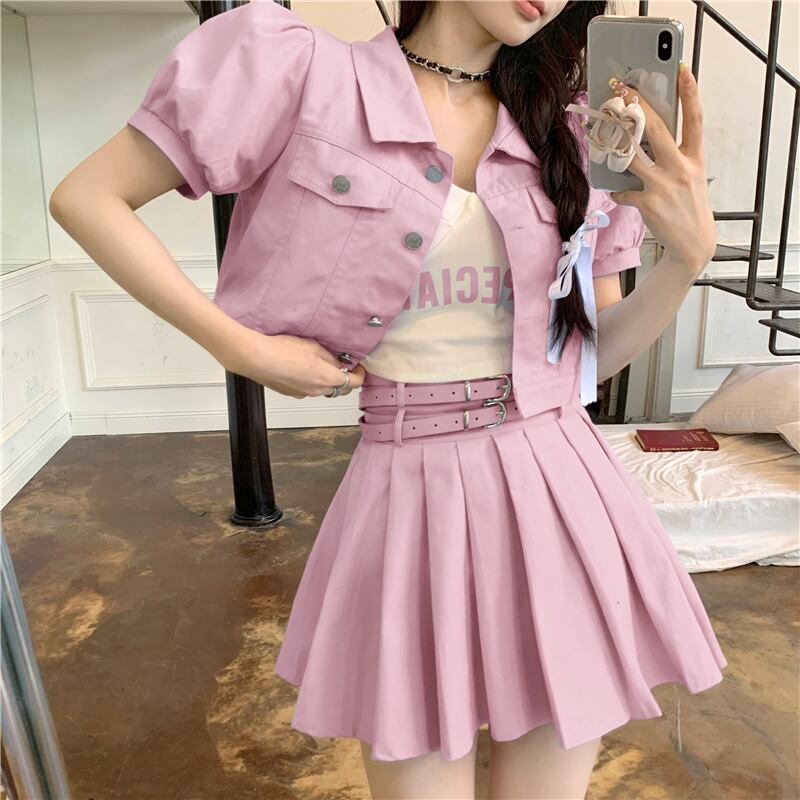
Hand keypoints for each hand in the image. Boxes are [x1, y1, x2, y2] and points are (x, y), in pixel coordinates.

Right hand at [224, 328, 366, 398]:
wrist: (256, 358)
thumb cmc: (282, 350)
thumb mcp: (313, 346)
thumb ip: (330, 357)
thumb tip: (339, 363)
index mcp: (327, 378)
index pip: (354, 383)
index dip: (360, 375)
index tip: (359, 367)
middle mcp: (317, 390)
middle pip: (340, 389)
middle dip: (345, 379)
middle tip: (343, 365)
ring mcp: (303, 394)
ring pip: (323, 390)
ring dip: (327, 380)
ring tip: (320, 364)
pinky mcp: (291, 393)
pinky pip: (308, 389)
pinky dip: (311, 381)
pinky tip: (302, 368)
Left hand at [609, 63, 716, 275]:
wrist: (693, 243)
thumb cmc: (689, 205)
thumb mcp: (692, 176)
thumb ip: (675, 155)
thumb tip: (647, 137)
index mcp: (695, 158)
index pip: (695, 119)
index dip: (690, 92)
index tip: (682, 68)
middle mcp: (681, 168)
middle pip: (657, 130)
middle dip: (637, 108)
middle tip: (622, 91)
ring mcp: (664, 186)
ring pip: (633, 156)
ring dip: (615, 145)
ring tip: (604, 135)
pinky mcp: (648, 203)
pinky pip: (623, 191)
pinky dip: (619, 191)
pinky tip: (620, 193)